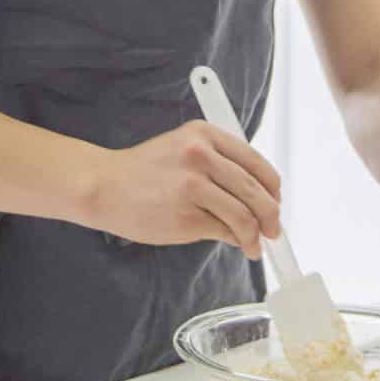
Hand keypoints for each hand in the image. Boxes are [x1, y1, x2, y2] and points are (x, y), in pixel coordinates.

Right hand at [84, 121, 283, 259]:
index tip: (276, 202)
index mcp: (204, 134)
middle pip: (255, 190)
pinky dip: (237, 241)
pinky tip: (237, 245)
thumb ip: (219, 165)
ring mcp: (193, 186)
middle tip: (274, 230)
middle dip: (271, 216)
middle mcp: (201, 155)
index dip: (273, 188)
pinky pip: (225, 231)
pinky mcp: (185, 216)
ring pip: (244, 215)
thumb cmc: (143, 172)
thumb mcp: (182, 149)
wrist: (103, 186)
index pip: (256, 163)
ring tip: (254, 246)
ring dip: (256, 235)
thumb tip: (259, 198)